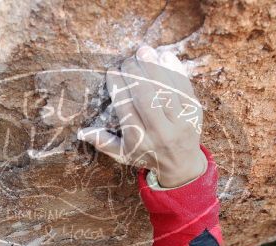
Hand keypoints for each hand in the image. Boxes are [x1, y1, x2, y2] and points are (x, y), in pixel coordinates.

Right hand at [77, 45, 206, 187]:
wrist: (182, 165)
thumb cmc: (147, 155)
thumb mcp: (123, 154)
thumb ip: (104, 142)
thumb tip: (81, 131)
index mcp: (140, 140)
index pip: (126, 109)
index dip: (118, 87)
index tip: (112, 71)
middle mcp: (161, 132)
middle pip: (146, 97)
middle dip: (135, 74)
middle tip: (127, 59)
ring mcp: (180, 121)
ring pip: (165, 89)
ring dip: (154, 67)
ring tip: (144, 51)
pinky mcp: (194, 112)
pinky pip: (184, 87)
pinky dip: (174, 70)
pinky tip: (164, 56)